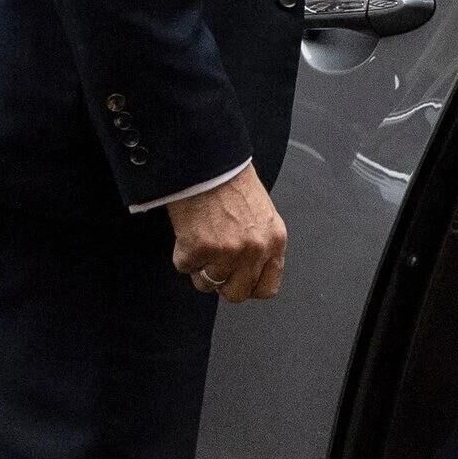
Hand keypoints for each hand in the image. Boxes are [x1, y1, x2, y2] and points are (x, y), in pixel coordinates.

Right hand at [167, 165, 286, 303]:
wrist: (209, 164)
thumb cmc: (233, 183)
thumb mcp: (263, 215)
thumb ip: (262, 245)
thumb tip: (251, 270)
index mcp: (275, 240)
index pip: (267, 287)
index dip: (249, 285)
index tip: (238, 278)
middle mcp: (255, 250)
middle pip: (237, 294)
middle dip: (223, 281)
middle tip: (215, 260)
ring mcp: (227, 252)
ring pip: (207, 284)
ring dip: (200, 266)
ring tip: (203, 238)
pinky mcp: (199, 250)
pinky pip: (185, 267)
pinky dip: (183, 252)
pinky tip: (190, 230)